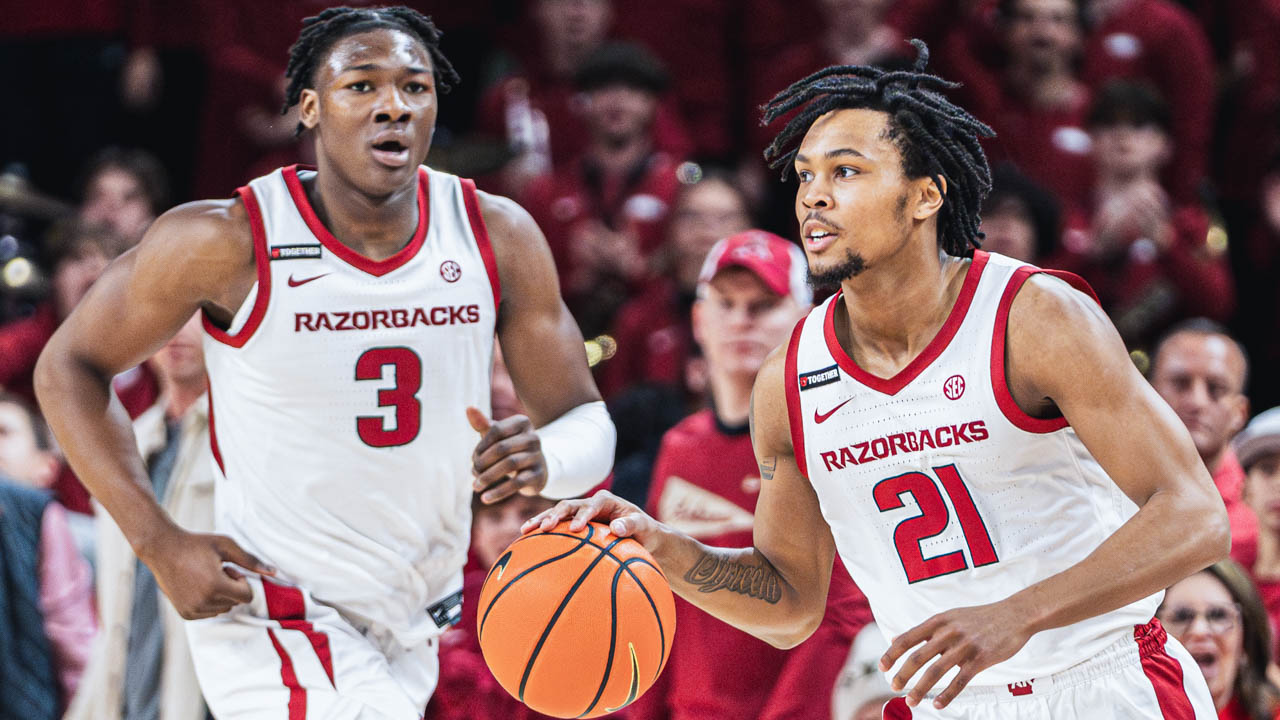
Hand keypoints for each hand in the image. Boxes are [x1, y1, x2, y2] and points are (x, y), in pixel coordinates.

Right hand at [139, 525, 274, 619]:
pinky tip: (197, 585)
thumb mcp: (226, 546)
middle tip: (215, 570)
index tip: (228, 568)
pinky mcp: (185, 614)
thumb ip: (251, 561)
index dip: (241, 581)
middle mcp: (203, 602)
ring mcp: (192, 610)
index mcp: (215, 586)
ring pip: (224, 609)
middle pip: (235, 603)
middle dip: (231, 587)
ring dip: (221, 595)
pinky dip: (209, 601)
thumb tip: (274, 572)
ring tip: (205, 576)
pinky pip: (210, 613)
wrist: (162, 548)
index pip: (247, 596)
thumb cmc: (196, 544)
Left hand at [468, 406, 547, 502]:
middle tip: (473, 473)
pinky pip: (517, 483)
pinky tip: (485, 498)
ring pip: (509, 465)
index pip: (496, 430)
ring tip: (475, 486)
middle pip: (502, 448)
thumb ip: (483, 424)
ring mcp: (538, 456)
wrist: (535, 468)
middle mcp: (533, 437)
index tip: (473, 459)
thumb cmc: (510, 448)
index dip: (481, 445)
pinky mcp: (539, 475)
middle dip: (483, 462)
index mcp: (522, 422)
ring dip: (488, 477)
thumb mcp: (497, 436)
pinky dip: (499, 492)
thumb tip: (469, 408)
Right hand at [520, 489, 664, 548]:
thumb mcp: (644, 527)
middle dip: (555, 515)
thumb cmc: (645, 531)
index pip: (592, 504)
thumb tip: (616, 529)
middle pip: (568, 505)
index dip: (583, 514)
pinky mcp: (573, 525)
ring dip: (541, 520)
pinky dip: (541, 532)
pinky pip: (556, 528)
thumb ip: (632, 525)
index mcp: (606, 500)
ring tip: (525, 530)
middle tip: (544, 528)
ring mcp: (579, 514)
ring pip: (557, 514)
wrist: (641, 536)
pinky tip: (525, 541)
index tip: (576, 528)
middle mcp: (590, 504)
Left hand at [878, 601, 1033, 708]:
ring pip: (936, 671)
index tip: (882, 668)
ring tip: (910, 701)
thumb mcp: (949, 616)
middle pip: (918, 656)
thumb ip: (924, 630)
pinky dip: (947, 694)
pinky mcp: (981, 659)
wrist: (1014, 615)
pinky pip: (960, 680)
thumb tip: (895, 638)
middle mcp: (948, 632)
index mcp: (938, 621)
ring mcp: (965, 645)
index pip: (908, 638)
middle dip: (902, 674)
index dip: (892, 654)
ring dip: (920, 688)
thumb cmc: (979, 618)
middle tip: (894, 687)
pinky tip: (938, 705)